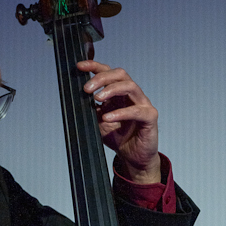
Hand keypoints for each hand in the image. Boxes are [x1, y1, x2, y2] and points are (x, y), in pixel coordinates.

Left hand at [77, 60, 160, 185]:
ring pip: (129, 86)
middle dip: (101, 78)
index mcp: (119, 93)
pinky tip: (108, 117)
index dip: (94, 67)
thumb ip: (90, 109)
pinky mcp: (150, 117)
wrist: (132, 158)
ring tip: (97, 98)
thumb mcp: (97, 122)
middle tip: (86, 89)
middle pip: (119, 74)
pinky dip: (121, 113)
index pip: (108, 73)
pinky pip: (137, 111)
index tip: (80, 67)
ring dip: (111, 90)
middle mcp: (131, 95)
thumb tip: (76, 98)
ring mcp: (142, 104)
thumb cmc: (118, 137)